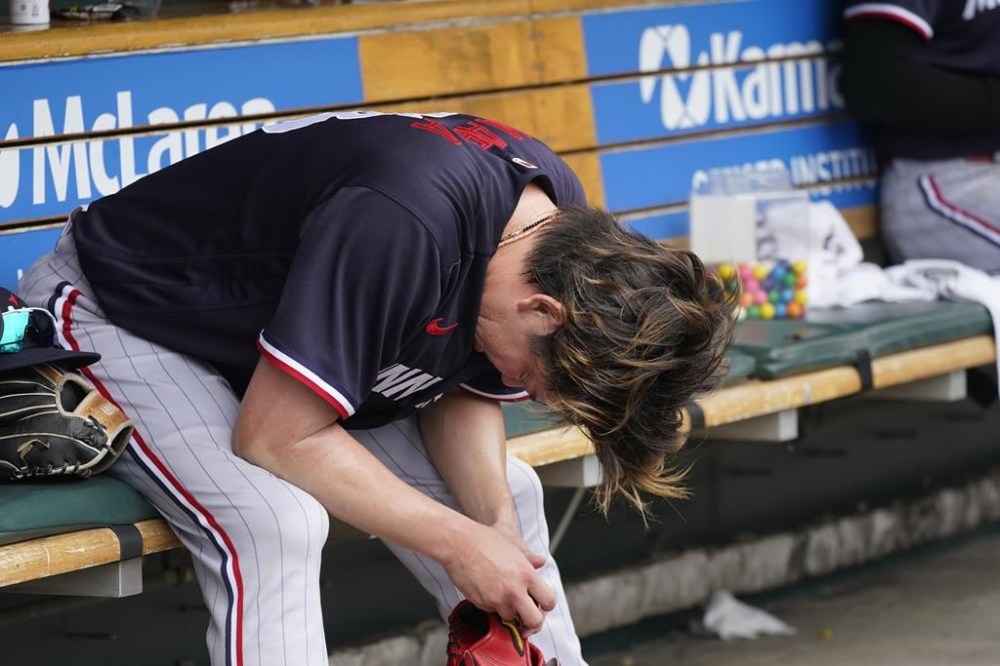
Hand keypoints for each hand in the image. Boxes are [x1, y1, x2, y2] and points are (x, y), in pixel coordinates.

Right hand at [441, 521, 555, 636]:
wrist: (459, 543)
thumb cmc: (484, 540)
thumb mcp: (513, 546)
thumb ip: (529, 558)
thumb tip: (540, 562)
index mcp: (527, 574)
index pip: (549, 601)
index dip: (546, 605)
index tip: (540, 605)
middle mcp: (514, 590)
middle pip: (534, 621)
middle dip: (532, 622)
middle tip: (527, 618)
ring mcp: (498, 599)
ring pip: (510, 618)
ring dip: (508, 611)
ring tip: (502, 595)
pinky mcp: (482, 603)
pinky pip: (492, 612)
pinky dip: (492, 606)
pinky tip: (488, 590)